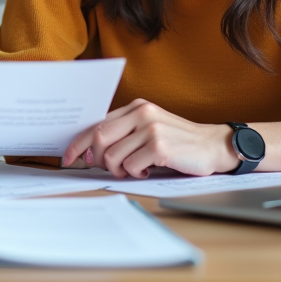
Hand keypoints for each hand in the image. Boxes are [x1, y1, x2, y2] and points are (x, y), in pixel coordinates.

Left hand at [63, 99, 239, 178]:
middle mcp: (141, 113)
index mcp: (135, 107)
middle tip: (108, 169)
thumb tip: (91, 153)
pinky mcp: (160, 146)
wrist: (212, 145)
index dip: (78, 143)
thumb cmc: (178, 142)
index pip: (96, 123)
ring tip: (135, 169)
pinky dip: (135, 174)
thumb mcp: (149, 129)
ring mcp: (151, 129)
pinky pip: (131, 166)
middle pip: (99, 137)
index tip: (67, 158)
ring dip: (119, 170)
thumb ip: (124, 134)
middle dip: (96, 159)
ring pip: (113, 156)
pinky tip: (149, 170)